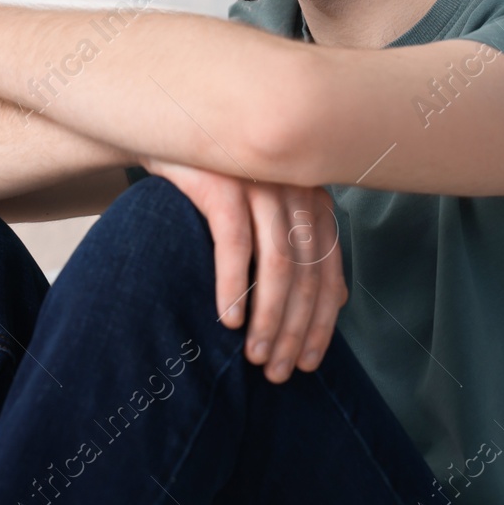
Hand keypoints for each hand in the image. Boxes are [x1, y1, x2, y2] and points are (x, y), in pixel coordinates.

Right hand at [141, 158, 346, 382]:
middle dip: (294, 331)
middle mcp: (297, 190)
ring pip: (278, 265)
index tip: (309, 364)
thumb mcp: (264, 211)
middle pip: (307, 276)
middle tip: (278, 372)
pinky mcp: (225, 182)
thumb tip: (337, 302)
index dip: (322, 325)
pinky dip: (234, 286)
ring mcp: (263, 183)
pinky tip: (228, 318)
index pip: (329, 274)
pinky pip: (235, 244)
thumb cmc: (216, 181)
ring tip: (254, 356)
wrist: (165, 132)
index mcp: (314, 201)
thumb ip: (299, 247)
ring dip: (269, 318)